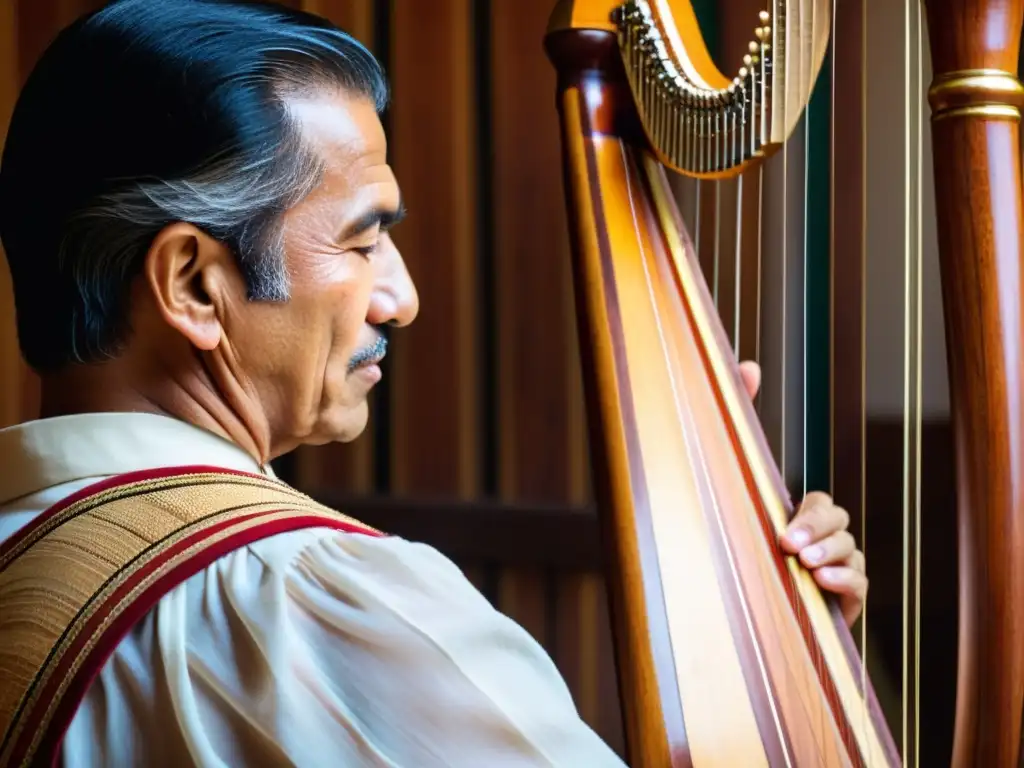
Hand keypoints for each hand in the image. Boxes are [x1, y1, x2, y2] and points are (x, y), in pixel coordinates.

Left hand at [738, 361, 867, 626]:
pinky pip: (859, 583)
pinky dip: (844, 580)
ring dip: (830, 554)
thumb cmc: (729, 546)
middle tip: (788, 543)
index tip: (784, 529)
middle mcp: (817, 541)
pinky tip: (820, 582)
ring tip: (804, 563)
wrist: (724, 614)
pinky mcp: (839, 599)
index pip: (819, 503)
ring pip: (851, 550)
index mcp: (793, 519)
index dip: (810, 512)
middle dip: (818, 529)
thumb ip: (738, 423)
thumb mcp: (726, 492)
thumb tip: (749, 365)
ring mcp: (832, 569)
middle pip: (839, 521)